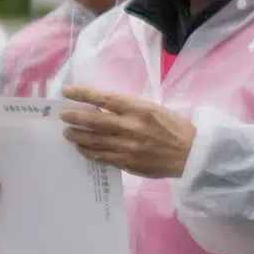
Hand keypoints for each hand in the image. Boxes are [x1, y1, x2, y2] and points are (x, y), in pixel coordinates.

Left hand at [60, 84, 198, 178]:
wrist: (189, 154)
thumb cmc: (173, 127)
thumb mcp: (154, 109)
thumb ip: (129, 109)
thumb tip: (103, 108)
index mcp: (138, 109)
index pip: (104, 98)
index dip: (83, 94)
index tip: (67, 91)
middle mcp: (130, 126)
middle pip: (93, 120)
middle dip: (74, 117)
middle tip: (64, 116)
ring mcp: (126, 146)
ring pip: (93, 141)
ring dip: (77, 136)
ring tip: (68, 133)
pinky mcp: (126, 162)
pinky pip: (101, 157)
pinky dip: (89, 152)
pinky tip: (82, 148)